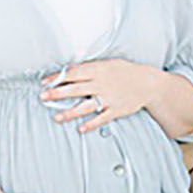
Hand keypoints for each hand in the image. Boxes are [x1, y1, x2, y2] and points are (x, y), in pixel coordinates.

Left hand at [43, 60, 163, 133]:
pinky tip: (80, 128)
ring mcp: (109, 98)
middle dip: (58, 93)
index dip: (57, 77)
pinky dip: (91, 124)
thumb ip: (89, 66)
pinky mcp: (116, 110)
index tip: (44, 81)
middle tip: (43, 97)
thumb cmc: (127, 72)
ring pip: (86, 106)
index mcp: (99, 70)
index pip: (74, 73)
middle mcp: (102, 84)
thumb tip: (70, 68)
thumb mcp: (109, 63)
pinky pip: (101, 118)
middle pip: (75, 89)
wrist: (149, 83)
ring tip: (56, 117)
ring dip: (70, 112)